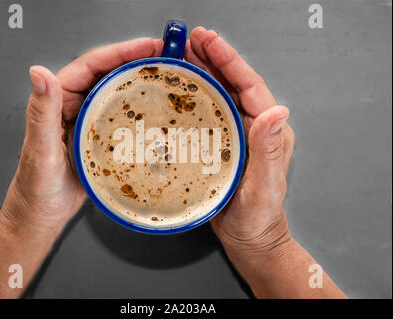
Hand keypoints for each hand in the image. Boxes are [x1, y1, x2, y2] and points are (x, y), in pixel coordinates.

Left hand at [1, 38, 162, 233]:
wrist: (42, 216)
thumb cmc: (35, 188)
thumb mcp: (39, 150)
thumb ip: (41, 112)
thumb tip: (39, 73)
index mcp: (58, 101)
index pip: (91, 66)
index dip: (120, 52)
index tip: (147, 47)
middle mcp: (74, 106)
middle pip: (108, 74)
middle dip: (136, 61)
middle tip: (166, 57)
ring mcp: (88, 122)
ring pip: (117, 93)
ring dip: (140, 82)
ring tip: (166, 77)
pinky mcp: (99, 138)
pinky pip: (121, 116)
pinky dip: (139, 109)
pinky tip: (157, 111)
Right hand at [185, 27, 294, 257]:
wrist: (249, 237)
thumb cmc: (258, 216)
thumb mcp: (264, 184)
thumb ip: (269, 148)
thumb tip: (278, 109)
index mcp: (269, 130)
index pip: (250, 86)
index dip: (229, 61)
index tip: (210, 42)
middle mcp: (254, 127)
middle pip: (233, 84)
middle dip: (213, 59)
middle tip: (190, 41)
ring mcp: (237, 134)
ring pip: (219, 95)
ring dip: (202, 73)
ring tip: (182, 56)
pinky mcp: (222, 144)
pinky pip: (208, 114)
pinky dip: (194, 98)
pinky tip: (180, 90)